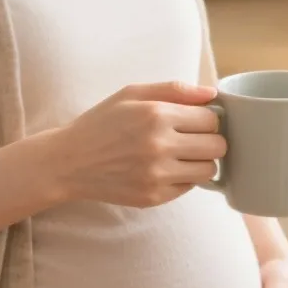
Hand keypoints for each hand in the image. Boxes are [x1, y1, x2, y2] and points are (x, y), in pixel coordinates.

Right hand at [52, 83, 225, 208]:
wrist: (70, 162)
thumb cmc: (102, 123)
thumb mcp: (132, 94)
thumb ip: (175, 90)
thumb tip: (212, 94)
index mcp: (156, 115)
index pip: (211, 120)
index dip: (207, 120)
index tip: (196, 122)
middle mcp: (159, 146)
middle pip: (217, 147)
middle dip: (210, 141)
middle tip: (193, 139)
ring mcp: (158, 175)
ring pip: (209, 170)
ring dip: (201, 162)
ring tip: (182, 155)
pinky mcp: (155, 197)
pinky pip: (189, 187)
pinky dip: (183, 178)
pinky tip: (164, 169)